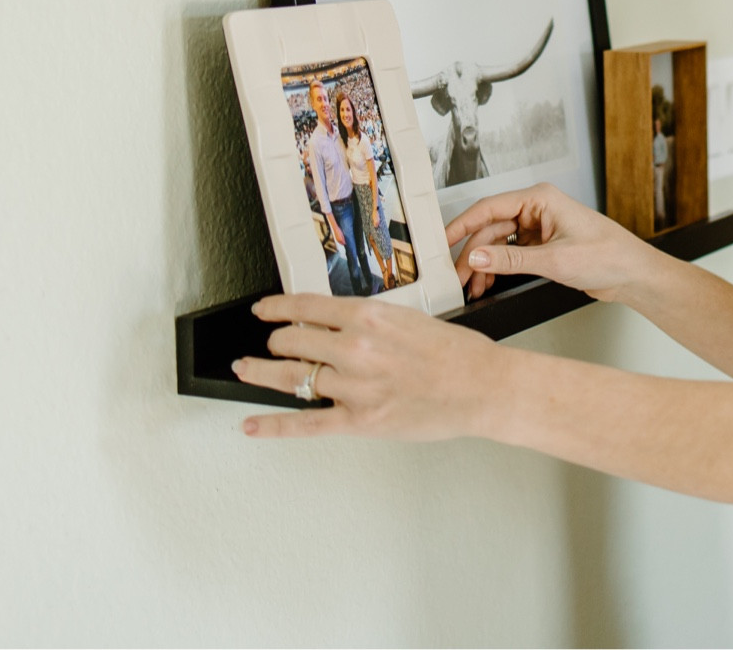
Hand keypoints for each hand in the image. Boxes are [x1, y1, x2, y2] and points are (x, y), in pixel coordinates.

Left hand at [234, 293, 504, 439]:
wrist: (484, 387)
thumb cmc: (457, 354)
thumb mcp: (410, 319)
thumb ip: (370, 323)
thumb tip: (334, 326)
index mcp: (370, 317)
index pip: (306, 307)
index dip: (277, 308)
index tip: (263, 310)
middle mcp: (357, 348)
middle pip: (292, 341)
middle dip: (276, 342)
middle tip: (270, 344)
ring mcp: (355, 387)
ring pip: (292, 377)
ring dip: (264, 373)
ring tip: (248, 369)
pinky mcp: (360, 421)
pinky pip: (306, 423)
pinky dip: (272, 425)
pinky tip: (251, 424)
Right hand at [444, 182, 654, 302]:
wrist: (633, 274)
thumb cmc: (608, 255)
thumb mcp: (554, 260)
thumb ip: (510, 259)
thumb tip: (476, 255)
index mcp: (541, 198)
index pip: (489, 207)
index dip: (461, 224)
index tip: (442, 241)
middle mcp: (538, 209)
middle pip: (490, 228)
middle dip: (472, 253)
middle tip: (457, 276)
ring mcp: (540, 228)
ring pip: (498, 244)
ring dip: (484, 265)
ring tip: (472, 286)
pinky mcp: (543, 246)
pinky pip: (511, 255)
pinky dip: (498, 269)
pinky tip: (488, 283)